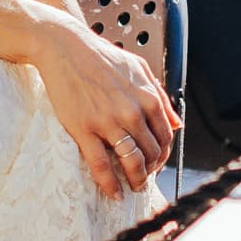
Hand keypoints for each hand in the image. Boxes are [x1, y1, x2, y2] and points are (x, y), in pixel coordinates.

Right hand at [30, 12, 179, 199]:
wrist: (64, 48)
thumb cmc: (100, 56)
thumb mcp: (139, 69)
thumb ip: (159, 96)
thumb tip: (176, 122)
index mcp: (148, 97)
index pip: (166, 137)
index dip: (164, 155)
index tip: (156, 162)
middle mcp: (131, 111)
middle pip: (152, 153)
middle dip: (151, 170)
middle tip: (144, 176)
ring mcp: (107, 121)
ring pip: (131, 162)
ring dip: (136, 180)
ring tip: (133, 187)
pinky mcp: (84, 129)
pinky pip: (101, 165)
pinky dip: (109, 184)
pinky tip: (113, 192)